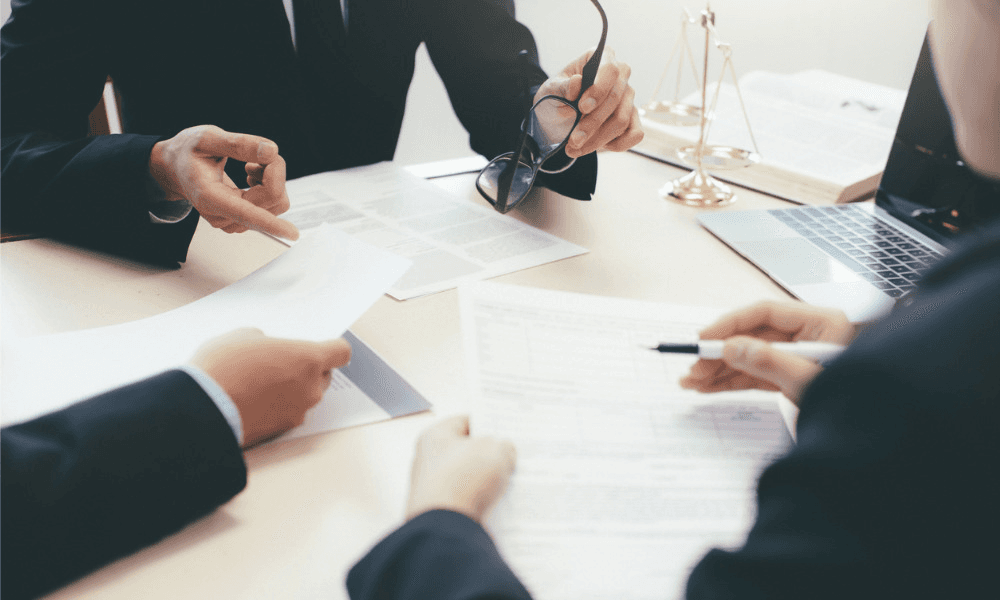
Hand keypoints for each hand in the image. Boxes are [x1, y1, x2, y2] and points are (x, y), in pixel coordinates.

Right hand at [149, 125, 299, 239]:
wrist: (176, 168)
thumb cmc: (188, 152)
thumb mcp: (207, 138)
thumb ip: (238, 144)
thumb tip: (271, 152)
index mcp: (209, 196)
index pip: (245, 211)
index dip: (269, 222)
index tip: (291, 233)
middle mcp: (222, 216)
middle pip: (271, 198)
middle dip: (272, 170)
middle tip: (254, 155)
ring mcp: (233, 222)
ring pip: (276, 203)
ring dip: (271, 180)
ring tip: (250, 167)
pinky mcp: (243, 222)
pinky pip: (272, 206)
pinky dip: (269, 187)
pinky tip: (251, 178)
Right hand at [191, 328, 350, 446]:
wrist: (202, 409)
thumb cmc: (223, 368)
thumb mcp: (243, 336)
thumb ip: (266, 340)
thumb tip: (265, 348)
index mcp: (308, 359)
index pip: (340, 352)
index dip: (331, 348)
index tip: (323, 347)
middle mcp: (310, 388)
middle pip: (323, 376)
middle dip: (307, 370)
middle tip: (279, 364)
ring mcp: (298, 412)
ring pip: (305, 396)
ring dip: (291, 390)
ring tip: (260, 383)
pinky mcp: (281, 431)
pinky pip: (288, 413)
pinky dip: (277, 407)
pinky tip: (254, 400)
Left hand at [405, 415, 515, 522]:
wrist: (447, 529)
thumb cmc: (462, 482)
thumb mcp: (496, 450)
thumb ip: (503, 446)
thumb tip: (504, 453)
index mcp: (435, 437)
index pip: (464, 422)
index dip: (487, 423)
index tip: (505, 429)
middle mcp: (429, 462)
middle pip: (467, 453)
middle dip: (491, 455)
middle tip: (513, 456)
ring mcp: (434, 490)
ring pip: (470, 480)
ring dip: (490, 482)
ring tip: (512, 482)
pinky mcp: (442, 514)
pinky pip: (469, 503)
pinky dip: (485, 503)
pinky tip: (502, 504)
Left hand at [536, 47, 643, 158]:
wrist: (557, 115)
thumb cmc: (556, 96)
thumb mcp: (551, 89)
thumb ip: (562, 86)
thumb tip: (577, 82)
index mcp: (601, 58)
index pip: (610, 70)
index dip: (599, 90)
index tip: (582, 107)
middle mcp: (620, 75)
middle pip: (615, 99)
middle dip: (593, 123)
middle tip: (573, 139)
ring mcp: (628, 97)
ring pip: (621, 120)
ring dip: (598, 139)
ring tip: (575, 147)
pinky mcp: (632, 118)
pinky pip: (635, 134)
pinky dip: (617, 145)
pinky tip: (597, 147)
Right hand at [680, 301, 855, 403]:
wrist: (878, 438)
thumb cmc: (857, 403)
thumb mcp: (809, 380)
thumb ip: (769, 362)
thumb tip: (731, 348)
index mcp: (821, 322)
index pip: (765, 312)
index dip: (731, 324)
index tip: (705, 339)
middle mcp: (807, 336)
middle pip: (752, 336)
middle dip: (719, 353)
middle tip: (694, 369)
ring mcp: (796, 357)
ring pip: (748, 357)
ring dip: (718, 370)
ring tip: (692, 382)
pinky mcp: (789, 377)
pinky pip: (753, 376)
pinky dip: (730, 382)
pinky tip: (708, 387)